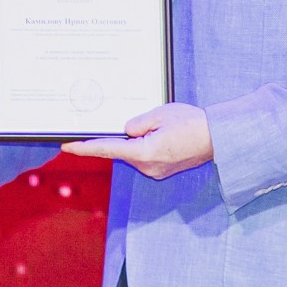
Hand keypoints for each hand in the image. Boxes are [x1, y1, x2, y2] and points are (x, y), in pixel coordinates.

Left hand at [62, 102, 212, 179]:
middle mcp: (148, 167)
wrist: (218, 139)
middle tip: (147, 122)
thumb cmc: (192, 123)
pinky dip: (146, 146)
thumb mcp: (160, 114)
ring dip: (139, 140)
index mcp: (145, 152)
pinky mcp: (162, 172)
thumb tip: (125, 131)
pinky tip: (163, 136)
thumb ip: (136, 123)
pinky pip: (145, 157)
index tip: (67, 146)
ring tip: (162, 127)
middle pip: (122, 150)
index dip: (85, 147)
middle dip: (126, 136)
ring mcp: (155, 172)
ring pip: (134, 153)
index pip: (108, 149)